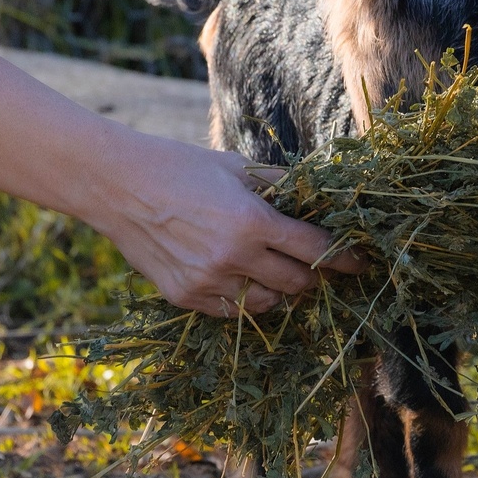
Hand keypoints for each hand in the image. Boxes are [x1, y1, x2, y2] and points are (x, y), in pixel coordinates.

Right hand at [83, 133, 363, 316]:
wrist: (117, 184)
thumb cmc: (181, 166)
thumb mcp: (236, 167)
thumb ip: (280, 186)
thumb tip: (318, 199)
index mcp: (252, 221)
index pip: (315, 249)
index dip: (344, 258)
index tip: (360, 262)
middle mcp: (233, 257)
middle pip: (298, 283)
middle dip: (314, 275)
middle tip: (317, 264)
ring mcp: (207, 282)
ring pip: (268, 304)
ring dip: (282, 291)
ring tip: (279, 271)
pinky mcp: (185, 296)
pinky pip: (232, 311)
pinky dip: (247, 299)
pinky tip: (245, 279)